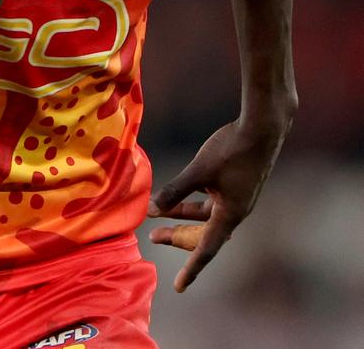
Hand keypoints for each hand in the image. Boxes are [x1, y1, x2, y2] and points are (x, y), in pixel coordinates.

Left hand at [147, 119, 288, 291]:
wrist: (262, 128)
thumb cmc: (231, 150)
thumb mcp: (199, 170)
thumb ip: (176, 190)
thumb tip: (153, 210)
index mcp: (229, 214)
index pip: (206, 249)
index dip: (191, 269)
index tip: (178, 286)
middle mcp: (236, 211)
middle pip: (204, 232)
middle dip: (178, 235)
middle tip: (153, 235)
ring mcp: (238, 197)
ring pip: (207, 215)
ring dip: (184, 215)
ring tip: (159, 212)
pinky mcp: (238, 184)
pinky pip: (213, 202)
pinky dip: (195, 201)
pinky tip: (183, 191)